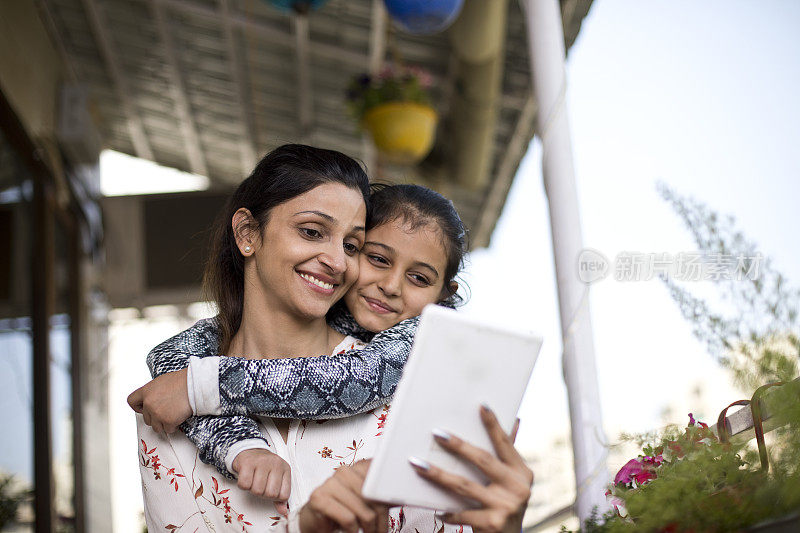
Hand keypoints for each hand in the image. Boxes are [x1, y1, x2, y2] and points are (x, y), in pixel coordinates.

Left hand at [127, 368, 191, 433]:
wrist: (195, 385)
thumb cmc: (182, 381)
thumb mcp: (162, 382)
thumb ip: (153, 392)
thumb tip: (151, 400)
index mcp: (146, 391)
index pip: (132, 402)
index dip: (138, 407)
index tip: (144, 409)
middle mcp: (149, 403)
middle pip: (146, 419)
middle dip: (156, 418)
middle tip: (168, 411)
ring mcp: (157, 413)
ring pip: (156, 427)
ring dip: (164, 424)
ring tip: (174, 414)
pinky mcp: (168, 421)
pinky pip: (169, 429)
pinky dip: (174, 426)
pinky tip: (180, 417)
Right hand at [233, 449, 291, 515]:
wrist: (250, 451)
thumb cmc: (264, 467)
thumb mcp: (277, 478)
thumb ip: (280, 496)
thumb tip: (284, 512)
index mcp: (285, 469)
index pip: (284, 495)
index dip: (275, 497)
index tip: (270, 489)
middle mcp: (276, 464)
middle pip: (270, 494)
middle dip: (262, 494)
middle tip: (260, 484)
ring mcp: (262, 462)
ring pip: (257, 490)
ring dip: (252, 489)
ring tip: (253, 480)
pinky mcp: (248, 463)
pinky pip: (244, 484)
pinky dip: (243, 485)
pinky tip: (246, 477)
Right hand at [298, 459, 388, 532]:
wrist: (315, 518)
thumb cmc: (342, 509)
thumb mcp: (366, 502)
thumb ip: (382, 497)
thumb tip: (403, 498)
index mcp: (358, 467)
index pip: (381, 481)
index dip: (389, 500)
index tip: (393, 510)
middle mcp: (344, 471)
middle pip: (374, 498)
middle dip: (380, 519)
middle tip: (380, 531)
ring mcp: (330, 483)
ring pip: (363, 511)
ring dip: (369, 528)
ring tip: (369, 532)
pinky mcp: (319, 497)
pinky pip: (348, 518)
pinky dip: (353, 529)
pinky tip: (352, 530)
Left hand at [409, 406, 533, 532]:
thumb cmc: (506, 504)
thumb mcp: (513, 480)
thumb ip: (508, 454)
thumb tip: (516, 420)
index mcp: (522, 472)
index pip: (505, 443)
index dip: (493, 425)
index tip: (481, 406)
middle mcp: (518, 488)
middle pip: (483, 460)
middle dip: (458, 445)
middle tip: (437, 433)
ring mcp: (505, 506)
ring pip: (465, 485)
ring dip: (439, 474)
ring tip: (419, 464)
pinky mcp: (492, 524)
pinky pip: (462, 512)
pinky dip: (447, 510)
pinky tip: (436, 508)